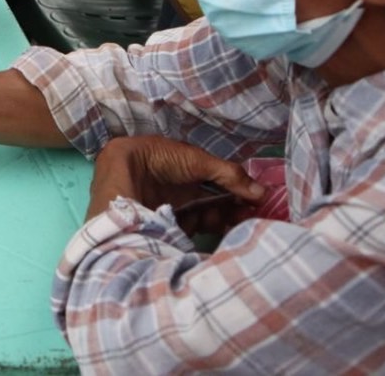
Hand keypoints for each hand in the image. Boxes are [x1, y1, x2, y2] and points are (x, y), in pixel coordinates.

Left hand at [86, 136, 263, 227]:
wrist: (122, 172)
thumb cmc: (158, 158)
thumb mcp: (197, 161)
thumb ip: (230, 175)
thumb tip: (262, 191)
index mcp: (184, 166)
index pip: (218, 180)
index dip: (237, 191)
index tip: (257, 201)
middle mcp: (179, 185)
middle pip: (212, 200)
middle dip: (231, 208)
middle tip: (249, 215)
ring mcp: (172, 204)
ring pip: (204, 214)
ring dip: (220, 218)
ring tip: (232, 220)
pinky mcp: (166, 222)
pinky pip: (191, 226)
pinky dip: (203, 227)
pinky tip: (213, 226)